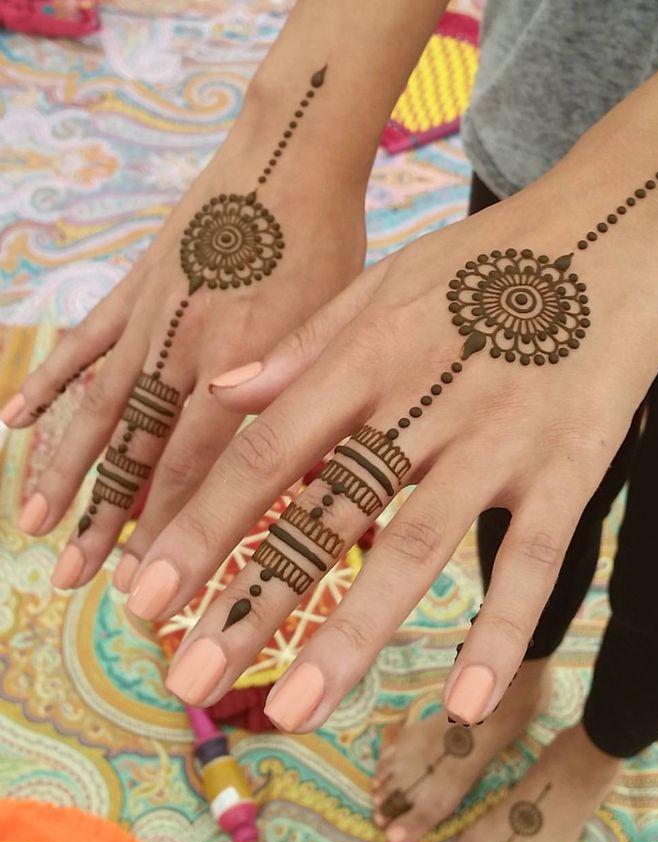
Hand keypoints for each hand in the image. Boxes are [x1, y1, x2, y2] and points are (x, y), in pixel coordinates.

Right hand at [6, 69, 365, 591]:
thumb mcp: (337, 328)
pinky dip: (50, 383)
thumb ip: (303, 400)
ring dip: (64, 468)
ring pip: (96, 406)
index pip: (196, 469)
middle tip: (74, 576)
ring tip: (36, 523)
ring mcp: (151, 318)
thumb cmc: (327, 244)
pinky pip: (84, 343)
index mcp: (241, 367)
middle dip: (105, 519)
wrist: (291, 154)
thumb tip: (301, 476)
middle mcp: (185, 351)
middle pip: (135, 450)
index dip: (170, 531)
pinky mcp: (134, 286)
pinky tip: (16, 419)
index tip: (149, 583)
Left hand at [125, 139, 657, 726]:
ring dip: (349, 635)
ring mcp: (498, 441)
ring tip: (290, 709)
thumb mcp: (386, 279)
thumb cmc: (489, 260)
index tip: (145, 593)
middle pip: (326, 516)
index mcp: (369, 356)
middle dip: (251, 602)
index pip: (267, 454)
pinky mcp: (569, 467)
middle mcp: (422, 404)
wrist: (612, 231)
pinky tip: (463, 701)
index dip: (201, 526)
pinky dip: (499, 631)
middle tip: (186, 680)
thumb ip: (306, 343)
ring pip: (414, 548)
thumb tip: (221, 393)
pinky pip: (531, 559)